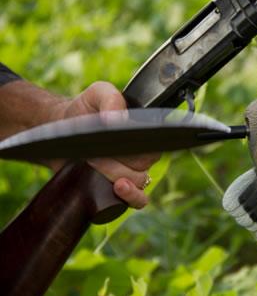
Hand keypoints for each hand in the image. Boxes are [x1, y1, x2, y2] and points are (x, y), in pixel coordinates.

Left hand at [48, 82, 159, 207]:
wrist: (59, 127)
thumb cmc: (83, 109)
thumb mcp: (97, 94)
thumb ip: (111, 99)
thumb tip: (119, 120)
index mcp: (146, 131)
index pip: (157, 143)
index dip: (140, 145)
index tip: (119, 140)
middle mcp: (144, 152)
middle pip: (145, 164)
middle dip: (119, 160)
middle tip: (94, 150)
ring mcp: (133, 172)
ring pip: (140, 182)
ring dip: (116, 174)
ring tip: (93, 162)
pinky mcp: (120, 190)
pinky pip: (139, 201)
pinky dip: (132, 197)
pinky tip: (118, 188)